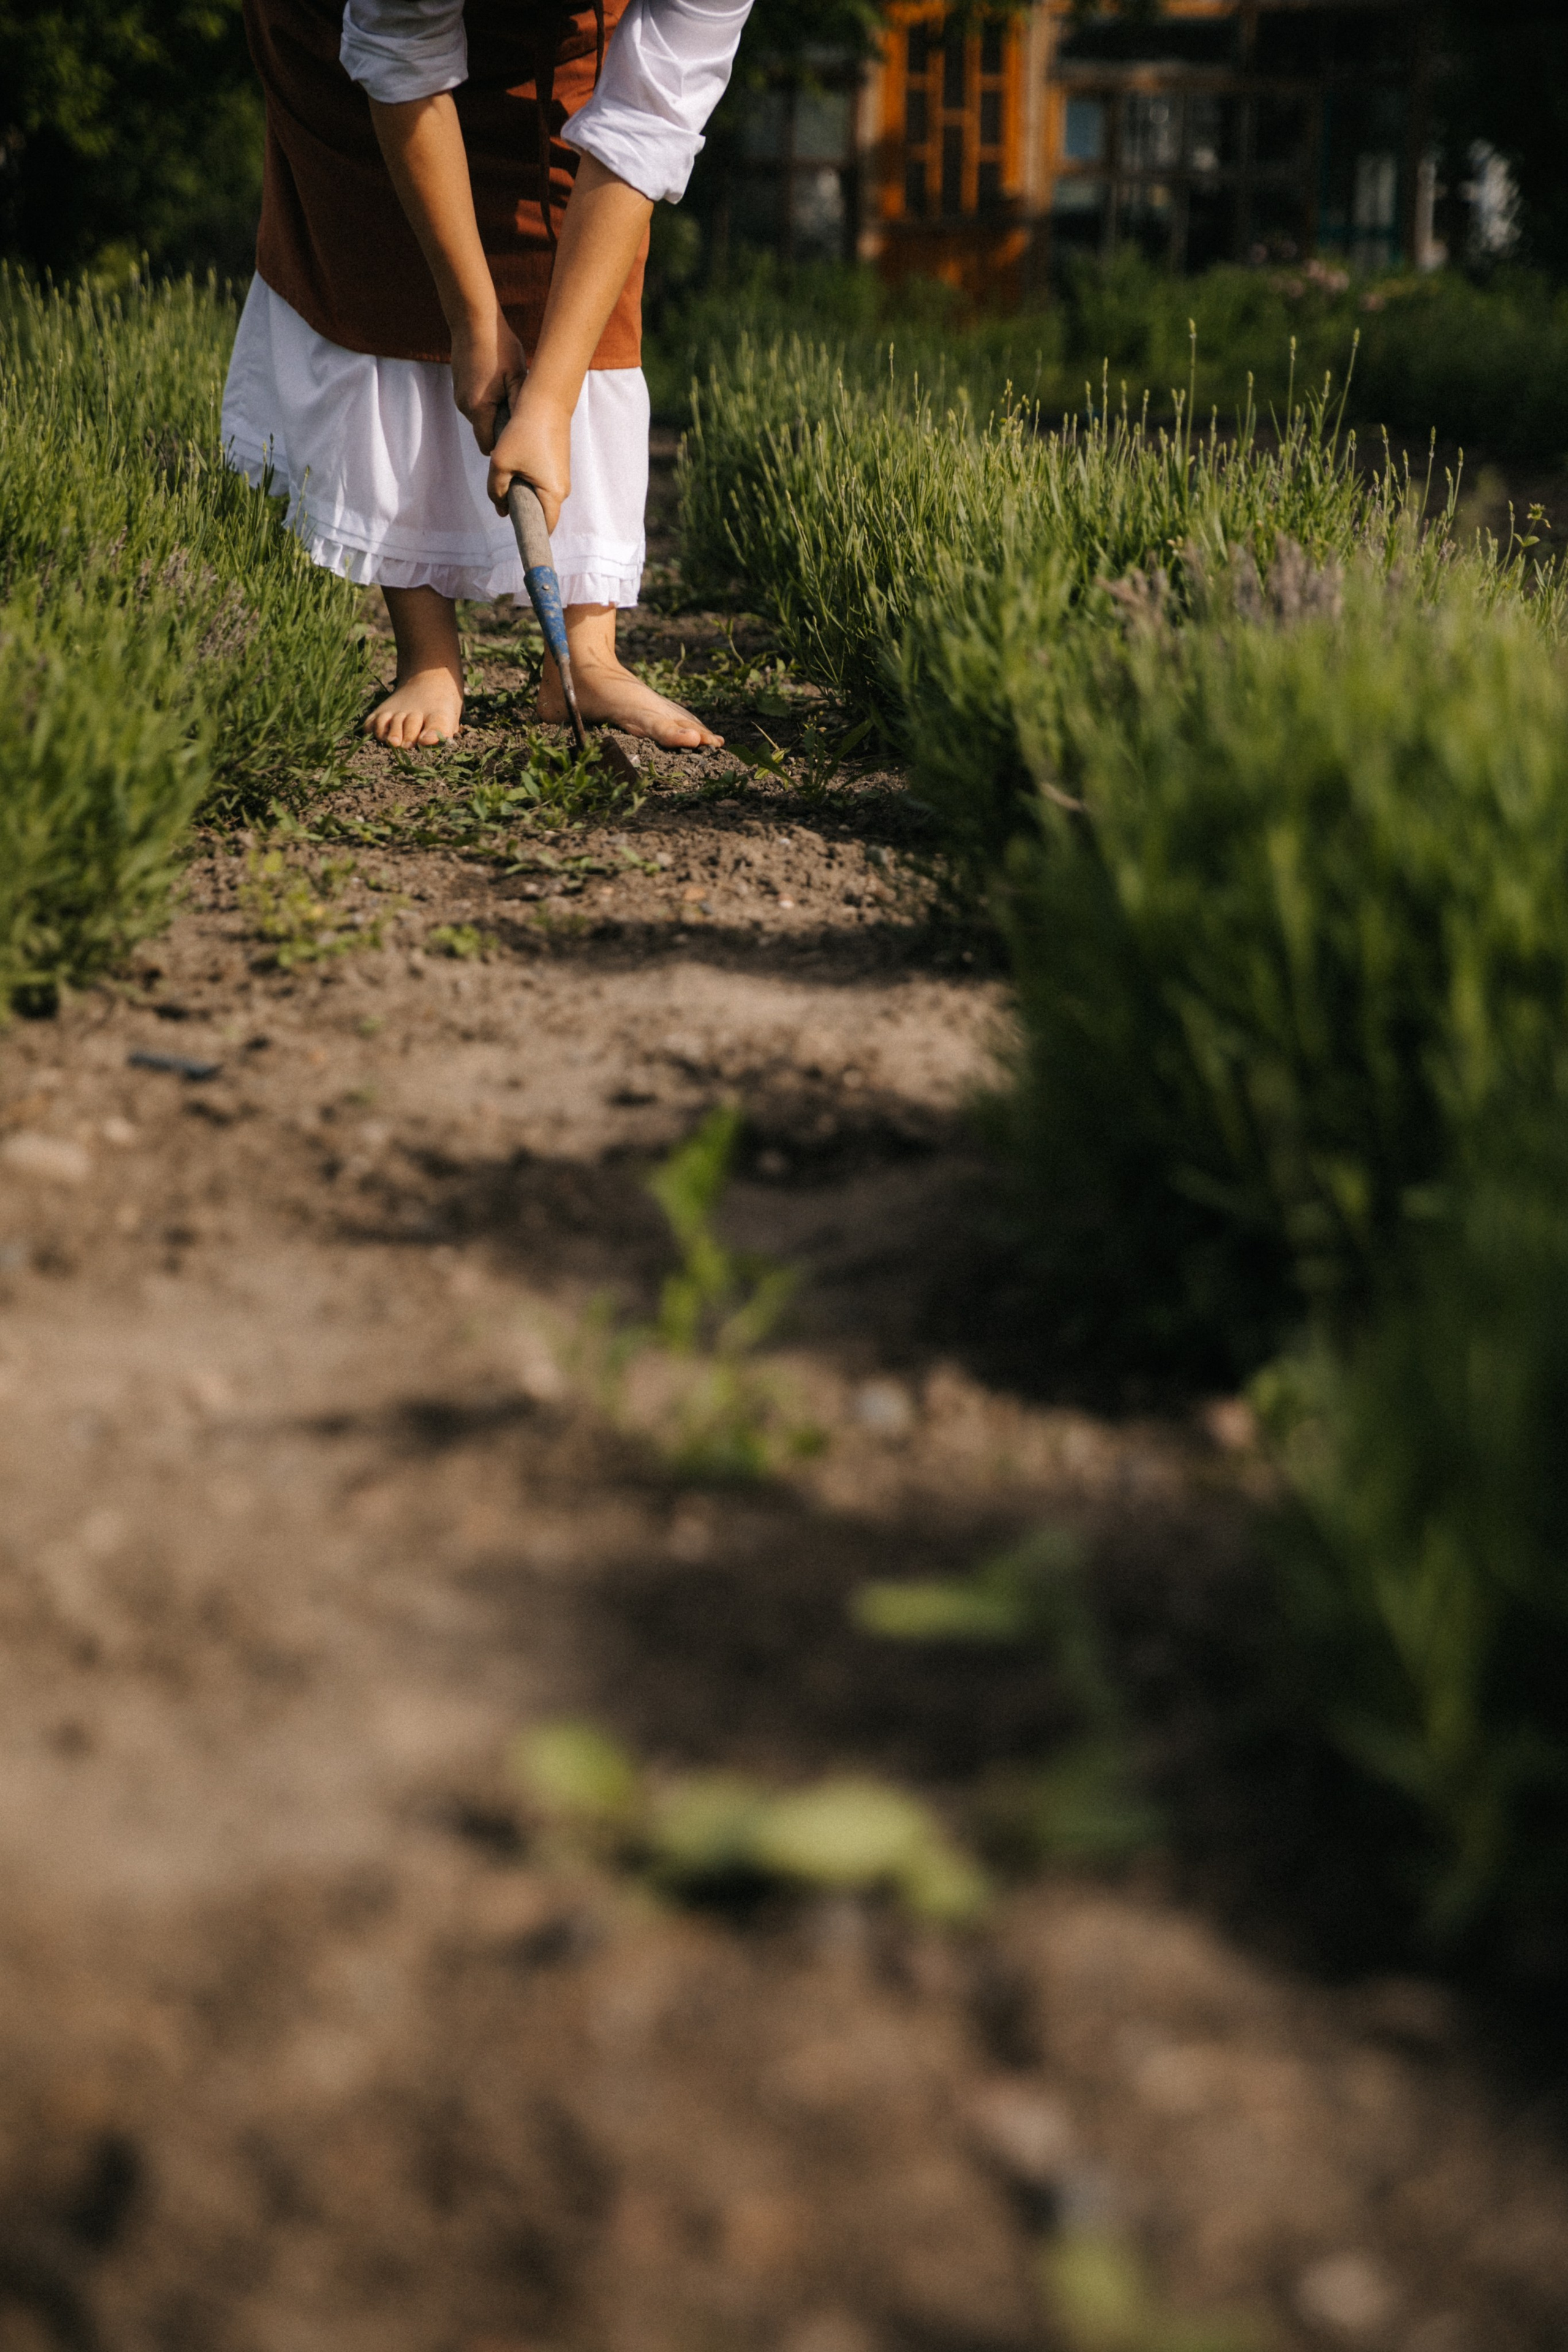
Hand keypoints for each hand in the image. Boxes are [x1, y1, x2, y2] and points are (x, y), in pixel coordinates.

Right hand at [448, 309, 526, 456]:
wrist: (473, 320)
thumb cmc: (499, 347)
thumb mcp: (518, 377)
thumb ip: (520, 408)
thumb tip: (525, 434)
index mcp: (479, 409)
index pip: (488, 447)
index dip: (504, 448)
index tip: (520, 441)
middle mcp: (464, 406)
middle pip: (485, 433)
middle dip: (501, 429)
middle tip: (521, 415)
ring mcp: (459, 396)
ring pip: (480, 418)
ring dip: (495, 413)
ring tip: (510, 395)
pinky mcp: (459, 386)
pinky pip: (475, 404)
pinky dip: (487, 401)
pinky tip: (498, 385)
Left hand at [487, 380, 571, 531]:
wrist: (545, 401)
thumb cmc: (523, 432)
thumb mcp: (500, 463)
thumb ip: (495, 489)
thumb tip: (499, 507)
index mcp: (553, 494)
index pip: (544, 528)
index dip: (530, 534)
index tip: (517, 536)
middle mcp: (562, 489)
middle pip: (540, 512)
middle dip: (521, 509)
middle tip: (502, 494)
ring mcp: (561, 476)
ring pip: (539, 496)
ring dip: (522, 491)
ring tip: (508, 472)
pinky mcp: (558, 464)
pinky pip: (542, 482)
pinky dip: (528, 479)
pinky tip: (516, 463)